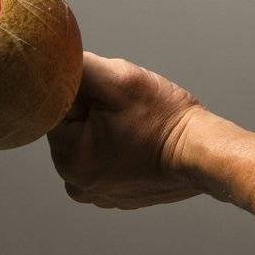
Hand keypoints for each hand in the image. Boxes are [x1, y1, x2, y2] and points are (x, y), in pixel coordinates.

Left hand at [46, 51, 205, 209]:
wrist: (202, 154)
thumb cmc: (164, 118)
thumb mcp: (119, 79)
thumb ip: (78, 68)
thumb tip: (51, 59)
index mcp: (68, 159)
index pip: (55, 111)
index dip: (81, 92)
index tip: (108, 92)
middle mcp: (76, 184)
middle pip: (72, 129)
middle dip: (93, 110)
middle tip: (125, 107)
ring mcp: (98, 194)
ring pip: (89, 143)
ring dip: (106, 127)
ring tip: (136, 124)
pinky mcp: (116, 195)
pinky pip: (106, 161)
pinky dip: (118, 147)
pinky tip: (140, 140)